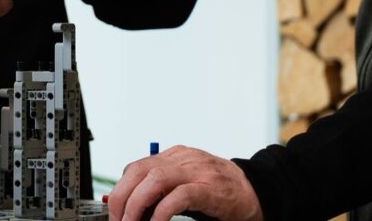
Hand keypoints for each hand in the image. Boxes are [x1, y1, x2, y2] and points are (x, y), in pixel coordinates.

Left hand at [109, 145, 263, 220]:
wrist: (257, 192)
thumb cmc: (220, 192)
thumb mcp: (186, 185)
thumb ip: (162, 191)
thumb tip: (131, 209)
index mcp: (175, 157)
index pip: (136, 167)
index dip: (121, 189)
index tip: (114, 211)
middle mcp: (184, 159)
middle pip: (140, 170)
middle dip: (122, 197)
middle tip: (118, 220)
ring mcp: (198, 172)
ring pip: (155, 178)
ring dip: (137, 204)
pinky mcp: (211, 189)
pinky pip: (180, 196)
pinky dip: (162, 211)